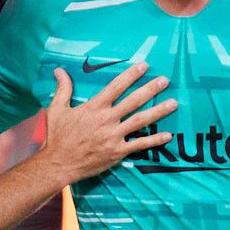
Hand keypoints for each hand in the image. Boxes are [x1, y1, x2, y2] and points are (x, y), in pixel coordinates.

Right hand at [38, 64, 175, 181]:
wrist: (57, 164)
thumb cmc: (56, 137)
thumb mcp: (56, 110)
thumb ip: (63, 89)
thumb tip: (59, 70)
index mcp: (94, 107)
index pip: (116, 86)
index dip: (131, 75)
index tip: (144, 66)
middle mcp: (107, 119)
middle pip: (133, 101)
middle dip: (150, 89)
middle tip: (165, 80)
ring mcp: (113, 136)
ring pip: (140, 121)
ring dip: (158, 111)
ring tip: (173, 103)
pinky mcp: (117, 152)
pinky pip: (139, 145)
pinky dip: (154, 141)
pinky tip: (168, 136)